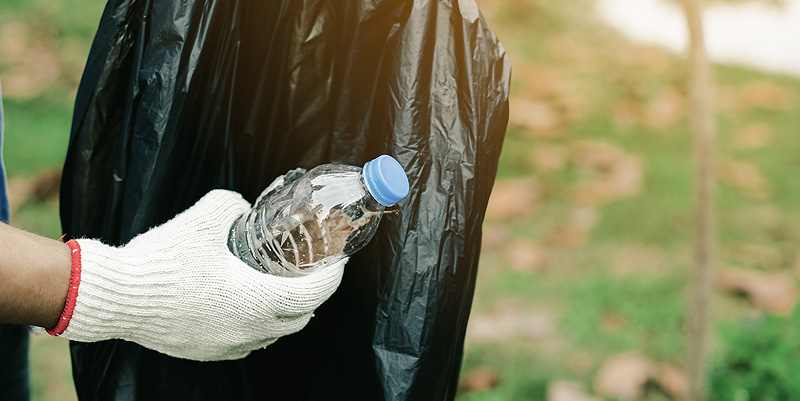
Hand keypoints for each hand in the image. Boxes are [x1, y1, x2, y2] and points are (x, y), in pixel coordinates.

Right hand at [48, 190, 344, 360]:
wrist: (118, 294)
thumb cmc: (165, 258)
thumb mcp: (207, 216)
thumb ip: (235, 207)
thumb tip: (243, 209)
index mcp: (258, 300)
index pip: (314, 294)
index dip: (332, 277)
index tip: (338, 262)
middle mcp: (249, 330)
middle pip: (299, 318)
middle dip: (312, 295)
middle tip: (310, 272)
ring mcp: (228, 345)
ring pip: (272, 333)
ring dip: (283, 313)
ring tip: (278, 288)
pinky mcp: (206, 351)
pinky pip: (244, 340)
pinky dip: (255, 324)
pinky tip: (243, 306)